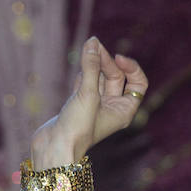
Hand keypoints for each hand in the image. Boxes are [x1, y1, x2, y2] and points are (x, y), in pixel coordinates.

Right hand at [29, 37, 147, 168]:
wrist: (53, 148)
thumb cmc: (76, 128)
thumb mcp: (87, 94)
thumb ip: (91, 67)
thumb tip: (93, 42)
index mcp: (123, 111)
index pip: (137, 83)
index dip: (131, 67)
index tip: (117, 57)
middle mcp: (112, 108)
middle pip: (116, 76)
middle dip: (106, 62)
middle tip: (93, 49)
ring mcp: (95, 106)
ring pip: (99, 78)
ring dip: (94, 64)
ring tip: (87, 50)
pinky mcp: (78, 104)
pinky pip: (86, 83)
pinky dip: (83, 73)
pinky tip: (80, 64)